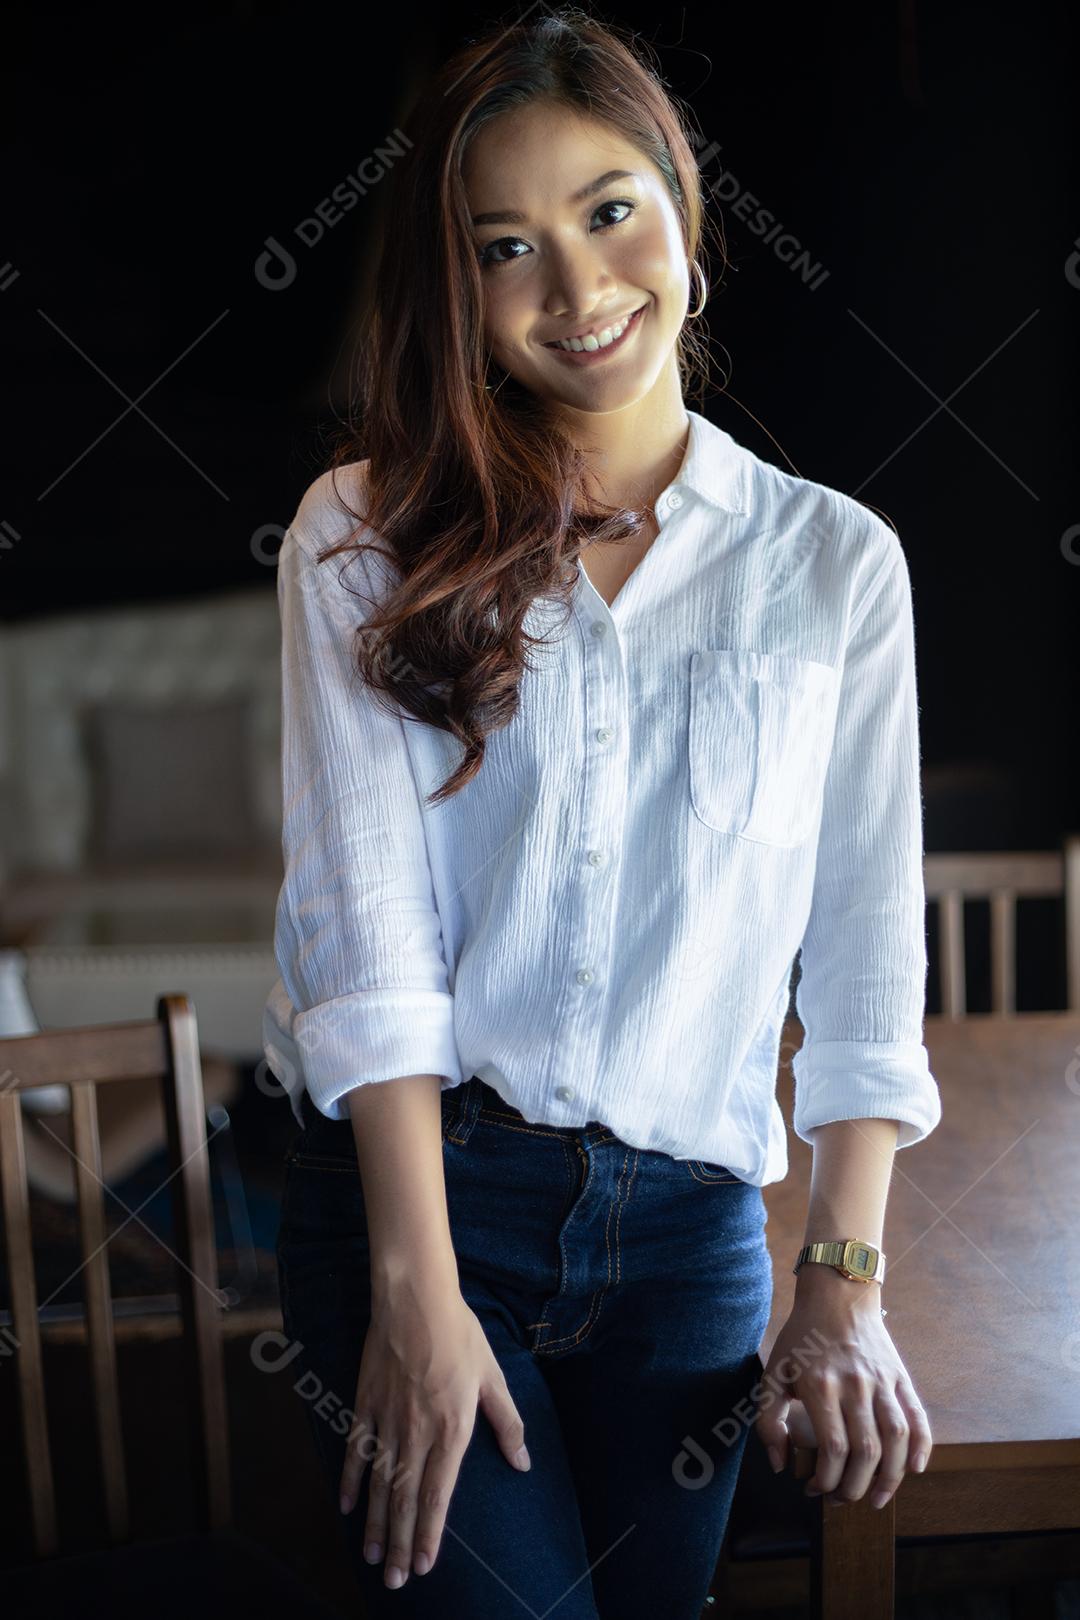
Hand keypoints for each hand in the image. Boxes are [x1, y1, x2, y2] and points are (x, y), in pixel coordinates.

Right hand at [339, 1279, 529, 1588]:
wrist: (415, 1298)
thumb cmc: (459, 1334)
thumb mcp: (492, 1377)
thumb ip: (508, 1423)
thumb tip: (522, 1462)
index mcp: (452, 1428)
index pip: (437, 1495)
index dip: (429, 1534)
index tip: (424, 1566)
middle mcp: (417, 1432)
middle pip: (404, 1499)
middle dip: (398, 1543)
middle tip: (393, 1582)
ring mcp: (387, 1419)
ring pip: (377, 1483)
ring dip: (374, 1523)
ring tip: (370, 1558)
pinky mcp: (365, 1403)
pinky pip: (355, 1450)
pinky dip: (349, 1481)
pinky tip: (346, 1507)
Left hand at [753, 1267, 931, 1507]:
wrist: (838, 1294)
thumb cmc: (802, 1337)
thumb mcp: (773, 1372)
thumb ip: (769, 1419)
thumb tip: (779, 1464)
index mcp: (821, 1386)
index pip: (833, 1449)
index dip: (826, 1480)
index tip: (814, 1489)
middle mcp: (855, 1385)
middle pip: (866, 1453)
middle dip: (854, 1488)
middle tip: (841, 1500)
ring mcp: (882, 1381)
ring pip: (896, 1441)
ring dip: (890, 1479)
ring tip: (875, 1498)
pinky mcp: (900, 1377)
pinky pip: (918, 1418)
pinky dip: (922, 1448)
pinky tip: (913, 1469)